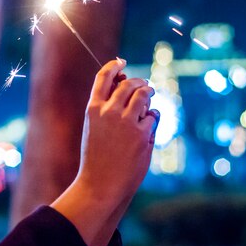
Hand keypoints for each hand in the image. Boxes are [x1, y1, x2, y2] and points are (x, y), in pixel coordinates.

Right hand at [76, 59, 157, 203]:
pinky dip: (152, 118)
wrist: (100, 184)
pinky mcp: (142, 134)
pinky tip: (148, 126)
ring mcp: (126, 122)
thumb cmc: (96, 156)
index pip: (103, 77)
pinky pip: (153, 117)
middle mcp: (109, 111)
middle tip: (144, 85)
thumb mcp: (94, 127)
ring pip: (143, 95)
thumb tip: (125, 85)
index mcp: (92, 108)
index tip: (122, 61)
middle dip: (138, 82)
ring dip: (149, 94)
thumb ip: (106, 107)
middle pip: (128, 84)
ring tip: (150, 95)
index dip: (114, 65)